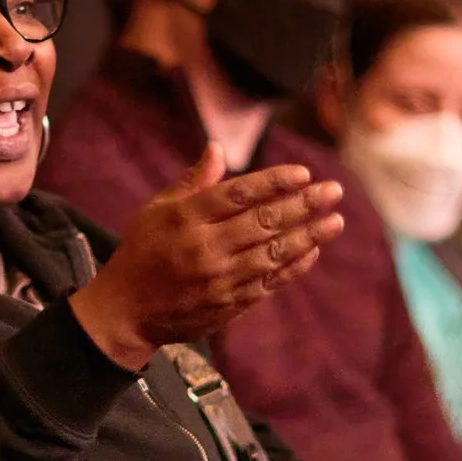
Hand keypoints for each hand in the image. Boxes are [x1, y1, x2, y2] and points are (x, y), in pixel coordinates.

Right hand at [71, 146, 345, 369]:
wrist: (125, 311)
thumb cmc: (141, 253)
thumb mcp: (155, 211)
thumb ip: (191, 182)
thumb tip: (217, 148)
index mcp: (186, 218)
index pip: (239, 194)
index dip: (274, 182)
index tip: (303, 173)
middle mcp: (205, 247)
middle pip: (263, 221)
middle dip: (303, 205)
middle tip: (333, 191)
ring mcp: (219, 278)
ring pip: (273, 253)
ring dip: (308, 236)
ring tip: (335, 221)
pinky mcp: (228, 304)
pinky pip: (268, 282)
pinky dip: (293, 266)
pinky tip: (312, 250)